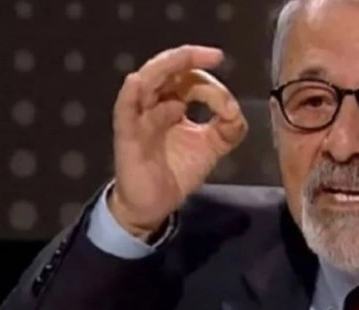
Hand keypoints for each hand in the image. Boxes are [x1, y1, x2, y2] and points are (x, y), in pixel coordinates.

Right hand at [109, 45, 247, 239]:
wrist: (156, 205)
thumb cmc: (176, 171)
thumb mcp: (212, 146)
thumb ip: (229, 127)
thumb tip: (233, 110)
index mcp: (171, 102)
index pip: (189, 80)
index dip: (210, 84)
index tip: (228, 108)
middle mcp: (154, 105)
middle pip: (166, 70)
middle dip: (188, 58)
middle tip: (214, 55)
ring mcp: (138, 118)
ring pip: (145, 81)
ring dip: (166, 67)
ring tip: (186, 58)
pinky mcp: (127, 137)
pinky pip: (124, 111)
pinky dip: (129, 95)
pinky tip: (137, 82)